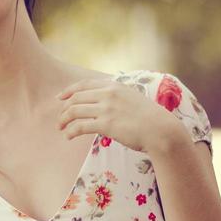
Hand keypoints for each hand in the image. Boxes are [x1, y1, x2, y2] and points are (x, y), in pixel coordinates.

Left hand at [55, 77, 181, 153]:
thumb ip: (116, 96)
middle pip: (76, 98)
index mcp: (114, 86)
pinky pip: (80, 126)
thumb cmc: (148, 118)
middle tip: (60, 119)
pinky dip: (71, 131)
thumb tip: (102, 101)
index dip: (69, 90)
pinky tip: (68, 136)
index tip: (60, 98)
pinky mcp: (106, 124)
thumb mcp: (132, 98)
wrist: (161, 130)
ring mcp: (107, 108)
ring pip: (74, 111)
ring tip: (61, 128)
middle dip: (64, 108)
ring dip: (64, 120)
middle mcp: (109, 94)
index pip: (85, 84)